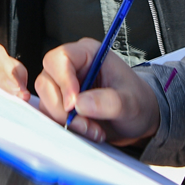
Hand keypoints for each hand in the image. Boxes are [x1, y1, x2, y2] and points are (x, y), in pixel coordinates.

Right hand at [34, 39, 158, 145]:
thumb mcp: (131, 102)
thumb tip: (80, 104)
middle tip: (85, 124)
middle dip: (62, 108)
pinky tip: (86, 131)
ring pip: (45, 100)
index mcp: (88, 53)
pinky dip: (64, 127)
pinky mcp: (60, 103)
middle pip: (46, 81)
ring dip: (64, 120)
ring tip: (92, 129)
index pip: (61, 58)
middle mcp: (71, 66)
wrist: (138, 119)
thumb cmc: (137, 102)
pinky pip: (49, 114)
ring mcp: (62, 85)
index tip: (73, 104)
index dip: (63, 80)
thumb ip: (109, 101)